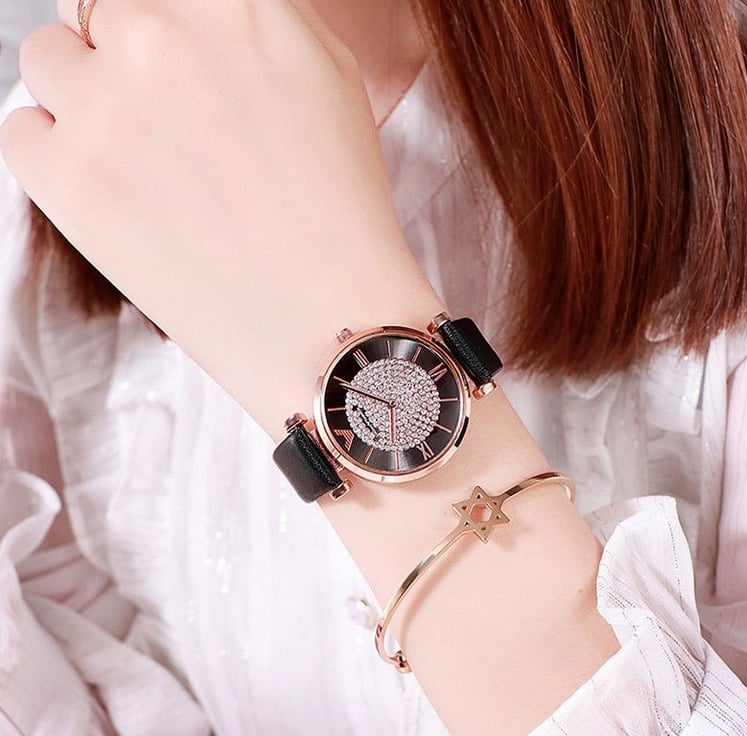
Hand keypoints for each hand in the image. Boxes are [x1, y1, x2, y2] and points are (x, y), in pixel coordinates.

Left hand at [0, 0, 441, 438]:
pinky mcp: (70, 181)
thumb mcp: (328, 81)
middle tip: (161, 115)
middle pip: (95, 7)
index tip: (165, 58)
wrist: (327, 320)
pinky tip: (113, 192)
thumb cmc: (342, 211)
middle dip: (122, 53)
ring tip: (140, 159)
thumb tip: (193, 15)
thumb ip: (251, 21)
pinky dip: (56, 155)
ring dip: (85, 98)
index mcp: (234, 3)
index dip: (159, 22)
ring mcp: (108, 108)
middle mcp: (162, 36)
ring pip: (49, 60)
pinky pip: (22, 133)